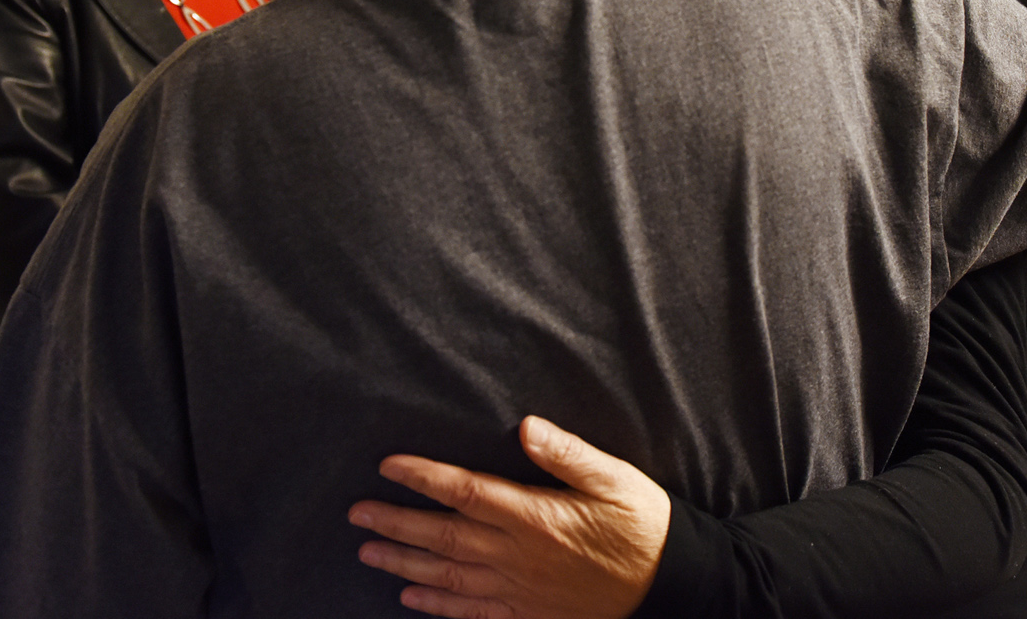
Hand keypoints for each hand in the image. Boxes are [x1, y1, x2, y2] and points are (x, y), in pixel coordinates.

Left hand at [348, 414, 669, 618]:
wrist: (670, 585)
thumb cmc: (642, 523)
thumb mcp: (614, 476)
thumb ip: (567, 453)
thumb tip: (525, 426)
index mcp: (534, 516)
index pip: (464, 492)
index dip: (422, 478)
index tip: (387, 465)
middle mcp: (517, 556)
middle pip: (442, 537)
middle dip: (395, 524)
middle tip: (357, 514)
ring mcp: (519, 591)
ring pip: (447, 577)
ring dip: (403, 565)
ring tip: (368, 554)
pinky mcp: (527, 615)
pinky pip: (471, 614)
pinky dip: (437, 607)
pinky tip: (412, 599)